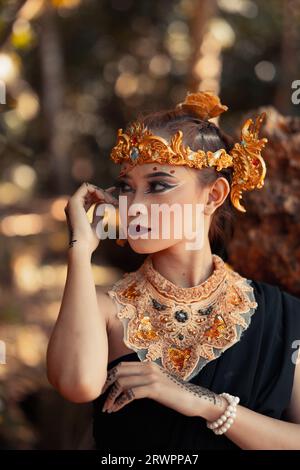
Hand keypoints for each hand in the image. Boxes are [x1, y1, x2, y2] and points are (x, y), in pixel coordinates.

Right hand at [64, 182, 117, 253]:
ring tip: (111, 202)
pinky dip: (97, 190)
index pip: (90, 198)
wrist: (83, 245)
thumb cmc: (90, 240)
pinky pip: (86, 187)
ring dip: (102, 193)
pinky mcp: (74, 201)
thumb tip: (105, 206)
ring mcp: (72, 203)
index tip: (114, 195)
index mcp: (77, 212)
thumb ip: (99, 215)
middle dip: (105, 194)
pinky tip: (103, 198)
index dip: (102, 195)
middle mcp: (73, 206)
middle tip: (114, 202)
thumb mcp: (97, 225)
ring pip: (89, 189)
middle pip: (90, 193)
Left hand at [101, 361, 222, 417]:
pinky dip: (120, 402)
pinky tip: (116, 409)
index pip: (121, 365)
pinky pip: (131, 393)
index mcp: (147, 364)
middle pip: (118, 371)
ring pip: (122, 382)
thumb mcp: (156, 381)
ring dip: (111, 397)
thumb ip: (143, 378)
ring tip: (107, 408)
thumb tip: (124, 384)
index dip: (109, 376)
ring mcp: (151, 377)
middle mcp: (148, 367)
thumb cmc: (174, 392)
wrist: (193, 398)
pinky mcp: (155, 389)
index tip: (102, 388)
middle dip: (106, 385)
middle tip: (101, 398)